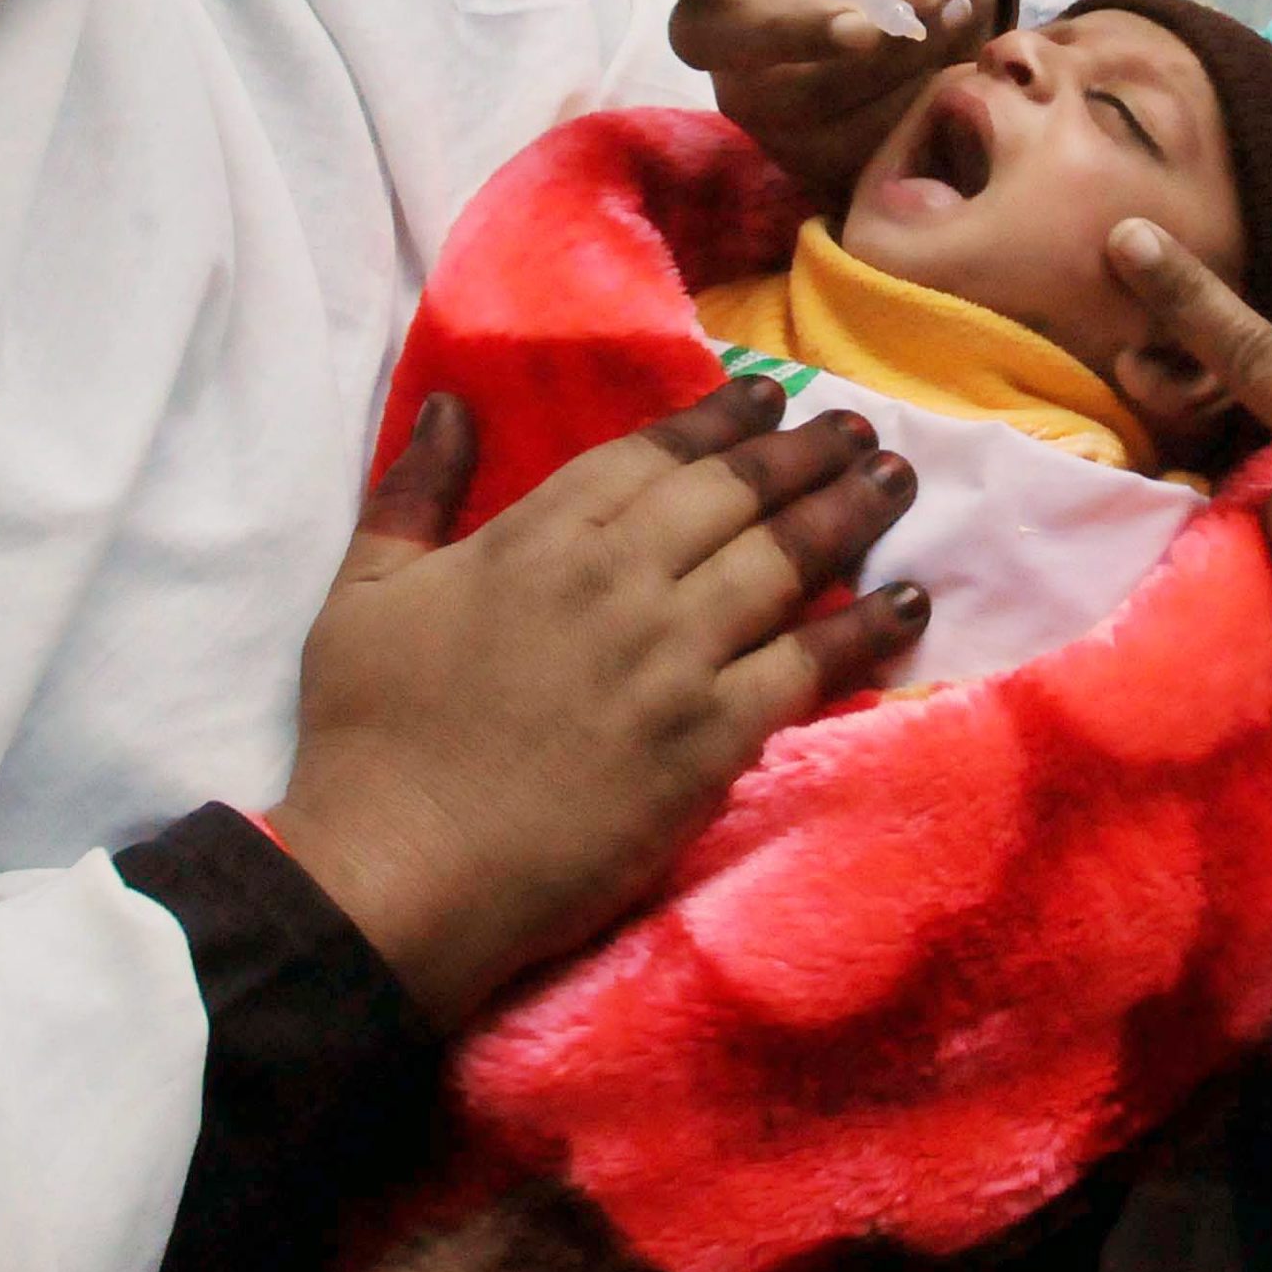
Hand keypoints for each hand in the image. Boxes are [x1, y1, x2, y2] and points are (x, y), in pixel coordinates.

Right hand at [271, 378, 929, 1026]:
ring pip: (784, 563)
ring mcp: (673, 659)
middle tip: (859, 429)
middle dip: (806, 453)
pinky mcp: (711, 741)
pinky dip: (864, 628)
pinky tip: (908, 599)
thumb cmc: (368, 740)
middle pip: (735, 496)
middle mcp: (619, 580)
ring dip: (849, 514)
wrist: (399, 877)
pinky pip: (808, 667)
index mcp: (539, 538)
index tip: (771, 395)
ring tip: (897, 482)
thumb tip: (454, 402)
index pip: (653, 456)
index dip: (721, 420)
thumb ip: (414, 491)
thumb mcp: (363, 593)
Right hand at [612, 0, 1005, 197]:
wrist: (950, 38)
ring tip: (940, 26)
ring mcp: (750, 96)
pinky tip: (941, 79)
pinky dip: (896, 113)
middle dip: (785, 29)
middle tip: (867, 25)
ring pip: (777, 100)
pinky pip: (831, 148)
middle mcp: (721, 26)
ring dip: (869, 69)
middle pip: (699, 36)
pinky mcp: (793, 152)